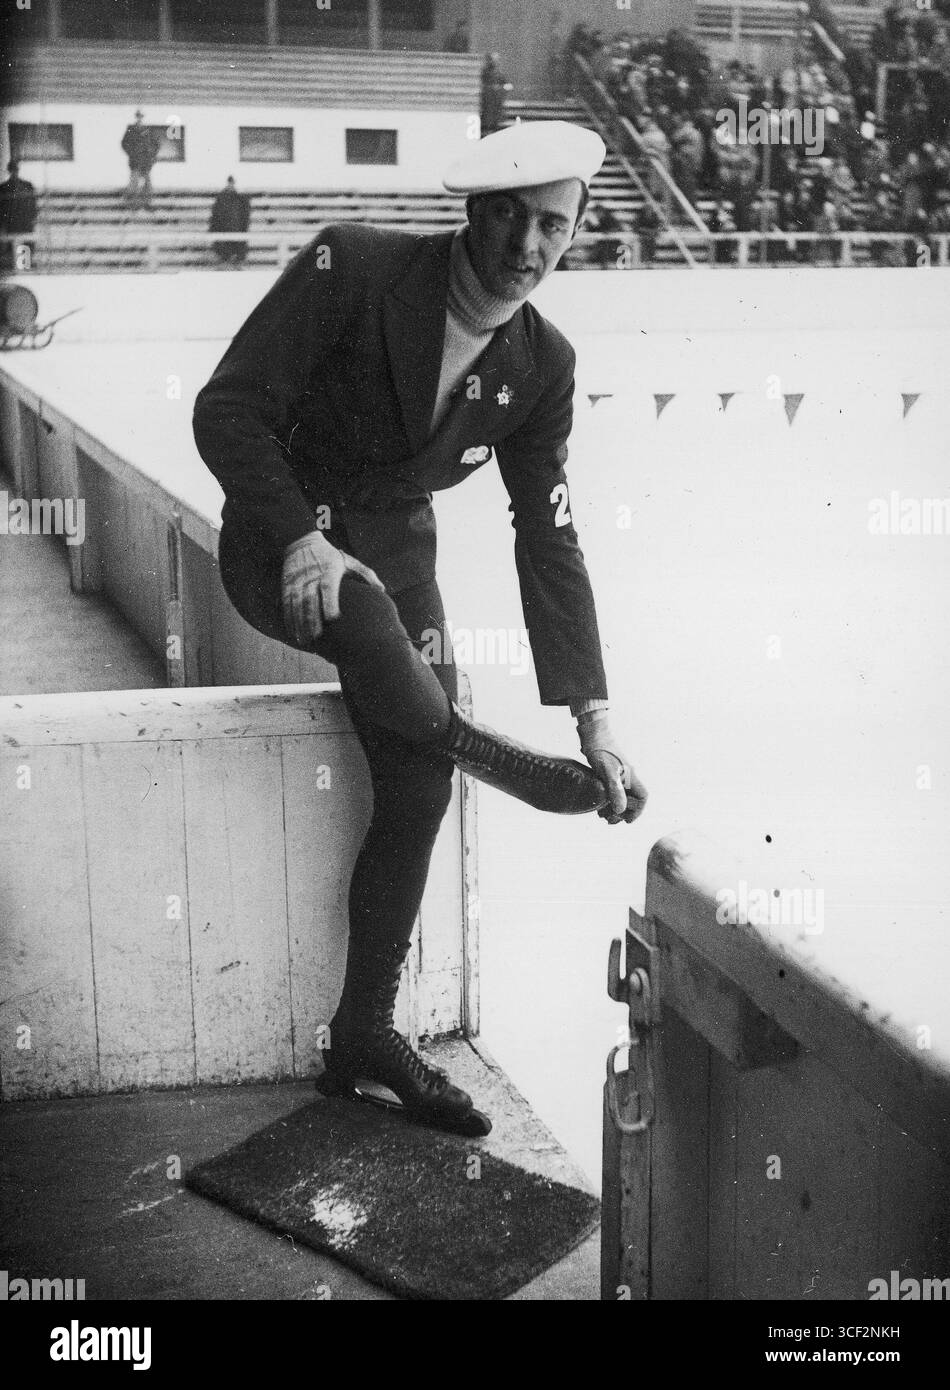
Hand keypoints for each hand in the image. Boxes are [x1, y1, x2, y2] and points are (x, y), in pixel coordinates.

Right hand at [281, 530, 384, 644]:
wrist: (301, 542)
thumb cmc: (331, 556)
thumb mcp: (350, 561)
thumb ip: (366, 575)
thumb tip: (382, 590)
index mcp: (329, 571)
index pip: (328, 587)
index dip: (329, 602)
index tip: (333, 618)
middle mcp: (311, 576)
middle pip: (310, 599)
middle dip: (312, 619)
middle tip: (316, 637)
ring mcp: (297, 581)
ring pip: (296, 604)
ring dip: (298, 623)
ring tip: (304, 640)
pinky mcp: (287, 585)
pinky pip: (286, 603)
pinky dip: (287, 619)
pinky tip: (291, 632)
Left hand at [578, 714, 647, 825]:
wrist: (593, 735)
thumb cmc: (601, 752)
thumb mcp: (607, 772)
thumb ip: (614, 790)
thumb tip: (620, 810)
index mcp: (631, 777)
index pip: (642, 797)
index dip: (637, 811)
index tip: (626, 820)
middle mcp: (627, 777)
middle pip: (632, 800)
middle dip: (623, 813)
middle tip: (609, 820)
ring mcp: (619, 775)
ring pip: (622, 796)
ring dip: (614, 808)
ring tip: (602, 815)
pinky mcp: (609, 774)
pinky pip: (613, 791)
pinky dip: (607, 801)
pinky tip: (597, 804)